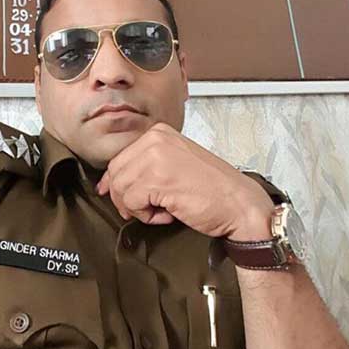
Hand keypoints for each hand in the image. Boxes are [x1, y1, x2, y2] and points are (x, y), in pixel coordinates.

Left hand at [96, 123, 274, 240]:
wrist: (239, 204)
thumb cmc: (212, 189)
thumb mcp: (175, 164)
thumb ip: (146, 166)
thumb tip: (110, 182)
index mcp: (159, 133)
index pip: (119, 158)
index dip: (114, 182)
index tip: (115, 194)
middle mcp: (155, 140)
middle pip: (115, 173)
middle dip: (124, 197)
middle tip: (145, 209)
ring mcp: (155, 158)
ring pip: (120, 189)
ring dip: (138, 207)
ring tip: (163, 209)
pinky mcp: (157, 179)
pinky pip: (132, 202)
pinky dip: (147, 215)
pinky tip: (168, 213)